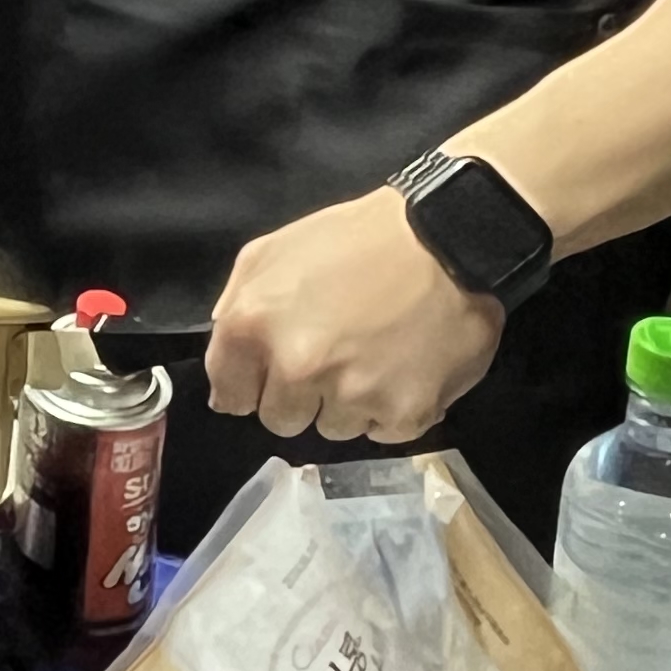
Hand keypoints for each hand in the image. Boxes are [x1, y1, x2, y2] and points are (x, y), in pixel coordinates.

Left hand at [205, 191, 508, 444]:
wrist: (444, 237)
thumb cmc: (352, 239)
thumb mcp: (270, 251)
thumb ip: (236, 303)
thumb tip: (227, 358)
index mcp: (252, 326)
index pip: (229, 395)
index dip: (250, 384)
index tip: (270, 373)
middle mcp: (296, 368)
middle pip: (279, 419)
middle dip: (299, 395)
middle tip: (331, 356)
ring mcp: (352, 395)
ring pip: (332, 428)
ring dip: (347, 403)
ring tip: (372, 356)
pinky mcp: (404, 413)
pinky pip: (382, 432)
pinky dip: (390, 409)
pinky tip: (402, 370)